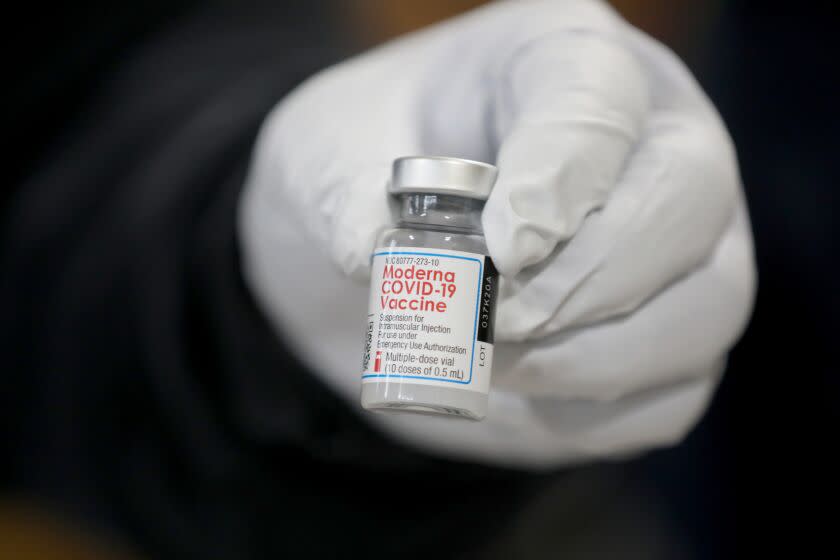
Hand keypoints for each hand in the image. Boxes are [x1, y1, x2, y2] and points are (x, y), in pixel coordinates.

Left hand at [239, 0, 755, 466]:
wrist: (376, 247)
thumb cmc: (362, 171)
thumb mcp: (322, 153)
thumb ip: (340, 193)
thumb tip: (378, 261)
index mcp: (558, 61)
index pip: (597, 96)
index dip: (563, 173)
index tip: (501, 247)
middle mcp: (641, 142)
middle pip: (688, 199)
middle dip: (591, 279)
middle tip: (501, 322)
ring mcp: (671, 241)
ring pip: (708, 305)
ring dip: (596, 359)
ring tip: (497, 362)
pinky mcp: (660, 332)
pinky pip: (672, 393)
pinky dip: (594, 414)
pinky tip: (519, 393)